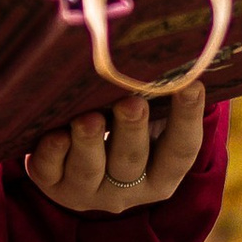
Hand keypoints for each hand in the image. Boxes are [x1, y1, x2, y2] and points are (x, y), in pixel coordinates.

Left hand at [23, 82, 205, 216]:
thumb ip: (158, 98)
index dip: (188, 119)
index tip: (192, 83)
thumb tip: (176, 50)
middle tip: (131, 102)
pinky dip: (52, 154)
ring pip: (89, 171)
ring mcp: (87, 192)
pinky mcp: (53, 186)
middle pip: (131, 162)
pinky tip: (56, 134)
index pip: (181, 151)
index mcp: (160, 176)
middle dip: (131, 130)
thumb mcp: (148, 124)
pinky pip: (50, 173)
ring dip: (89, 143)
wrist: (77, 170)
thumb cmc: (124, 132)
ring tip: (88, 118)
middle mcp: (126, 190)